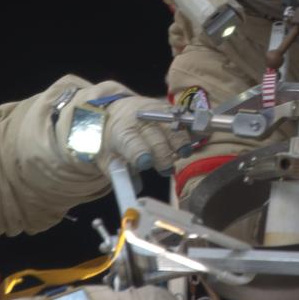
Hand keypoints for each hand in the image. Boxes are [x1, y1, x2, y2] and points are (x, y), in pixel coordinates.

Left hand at [52, 79, 190, 176]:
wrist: (114, 109)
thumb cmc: (110, 139)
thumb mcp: (106, 158)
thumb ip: (118, 174)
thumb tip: (134, 190)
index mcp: (121, 132)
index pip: (132, 143)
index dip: (140, 153)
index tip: (146, 163)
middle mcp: (139, 119)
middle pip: (157, 139)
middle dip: (164, 156)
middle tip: (165, 169)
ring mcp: (155, 112)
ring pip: (174, 127)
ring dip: (180, 142)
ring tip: (181, 153)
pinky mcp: (167, 109)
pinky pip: (183, 119)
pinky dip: (189, 130)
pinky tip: (192, 138)